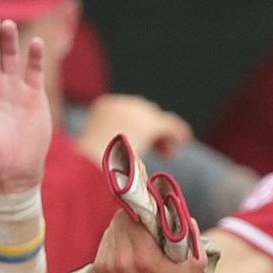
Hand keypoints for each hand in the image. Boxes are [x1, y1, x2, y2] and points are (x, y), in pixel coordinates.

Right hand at [77, 93, 191, 159]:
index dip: (139, 126)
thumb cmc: (88, 167)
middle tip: (161, 152)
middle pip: (144, 113)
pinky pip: (169, 126)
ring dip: (164, 137)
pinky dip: (178, 133)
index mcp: (105, 108)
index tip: (145, 142)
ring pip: (157, 120)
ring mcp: (136, 112)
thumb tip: (124, 154)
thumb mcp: (97, 150)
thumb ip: (113, 145)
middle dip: (153, 131)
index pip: (128, 111)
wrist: (88, 165)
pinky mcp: (149, 125)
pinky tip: (184, 140)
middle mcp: (121, 105)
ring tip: (169, 154)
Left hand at [92, 206, 204, 272]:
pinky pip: (105, 241)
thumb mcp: (195, 267)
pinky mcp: (100, 269)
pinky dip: (116, 240)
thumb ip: (192, 239)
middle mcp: (121, 261)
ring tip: (139, 239)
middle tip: (146, 224)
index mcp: (144, 259)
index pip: (133, 217)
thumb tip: (186, 216)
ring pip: (111, 229)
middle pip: (120, 220)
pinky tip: (129, 249)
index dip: (143, 210)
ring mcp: (107, 266)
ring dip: (124, 229)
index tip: (152, 212)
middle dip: (134, 218)